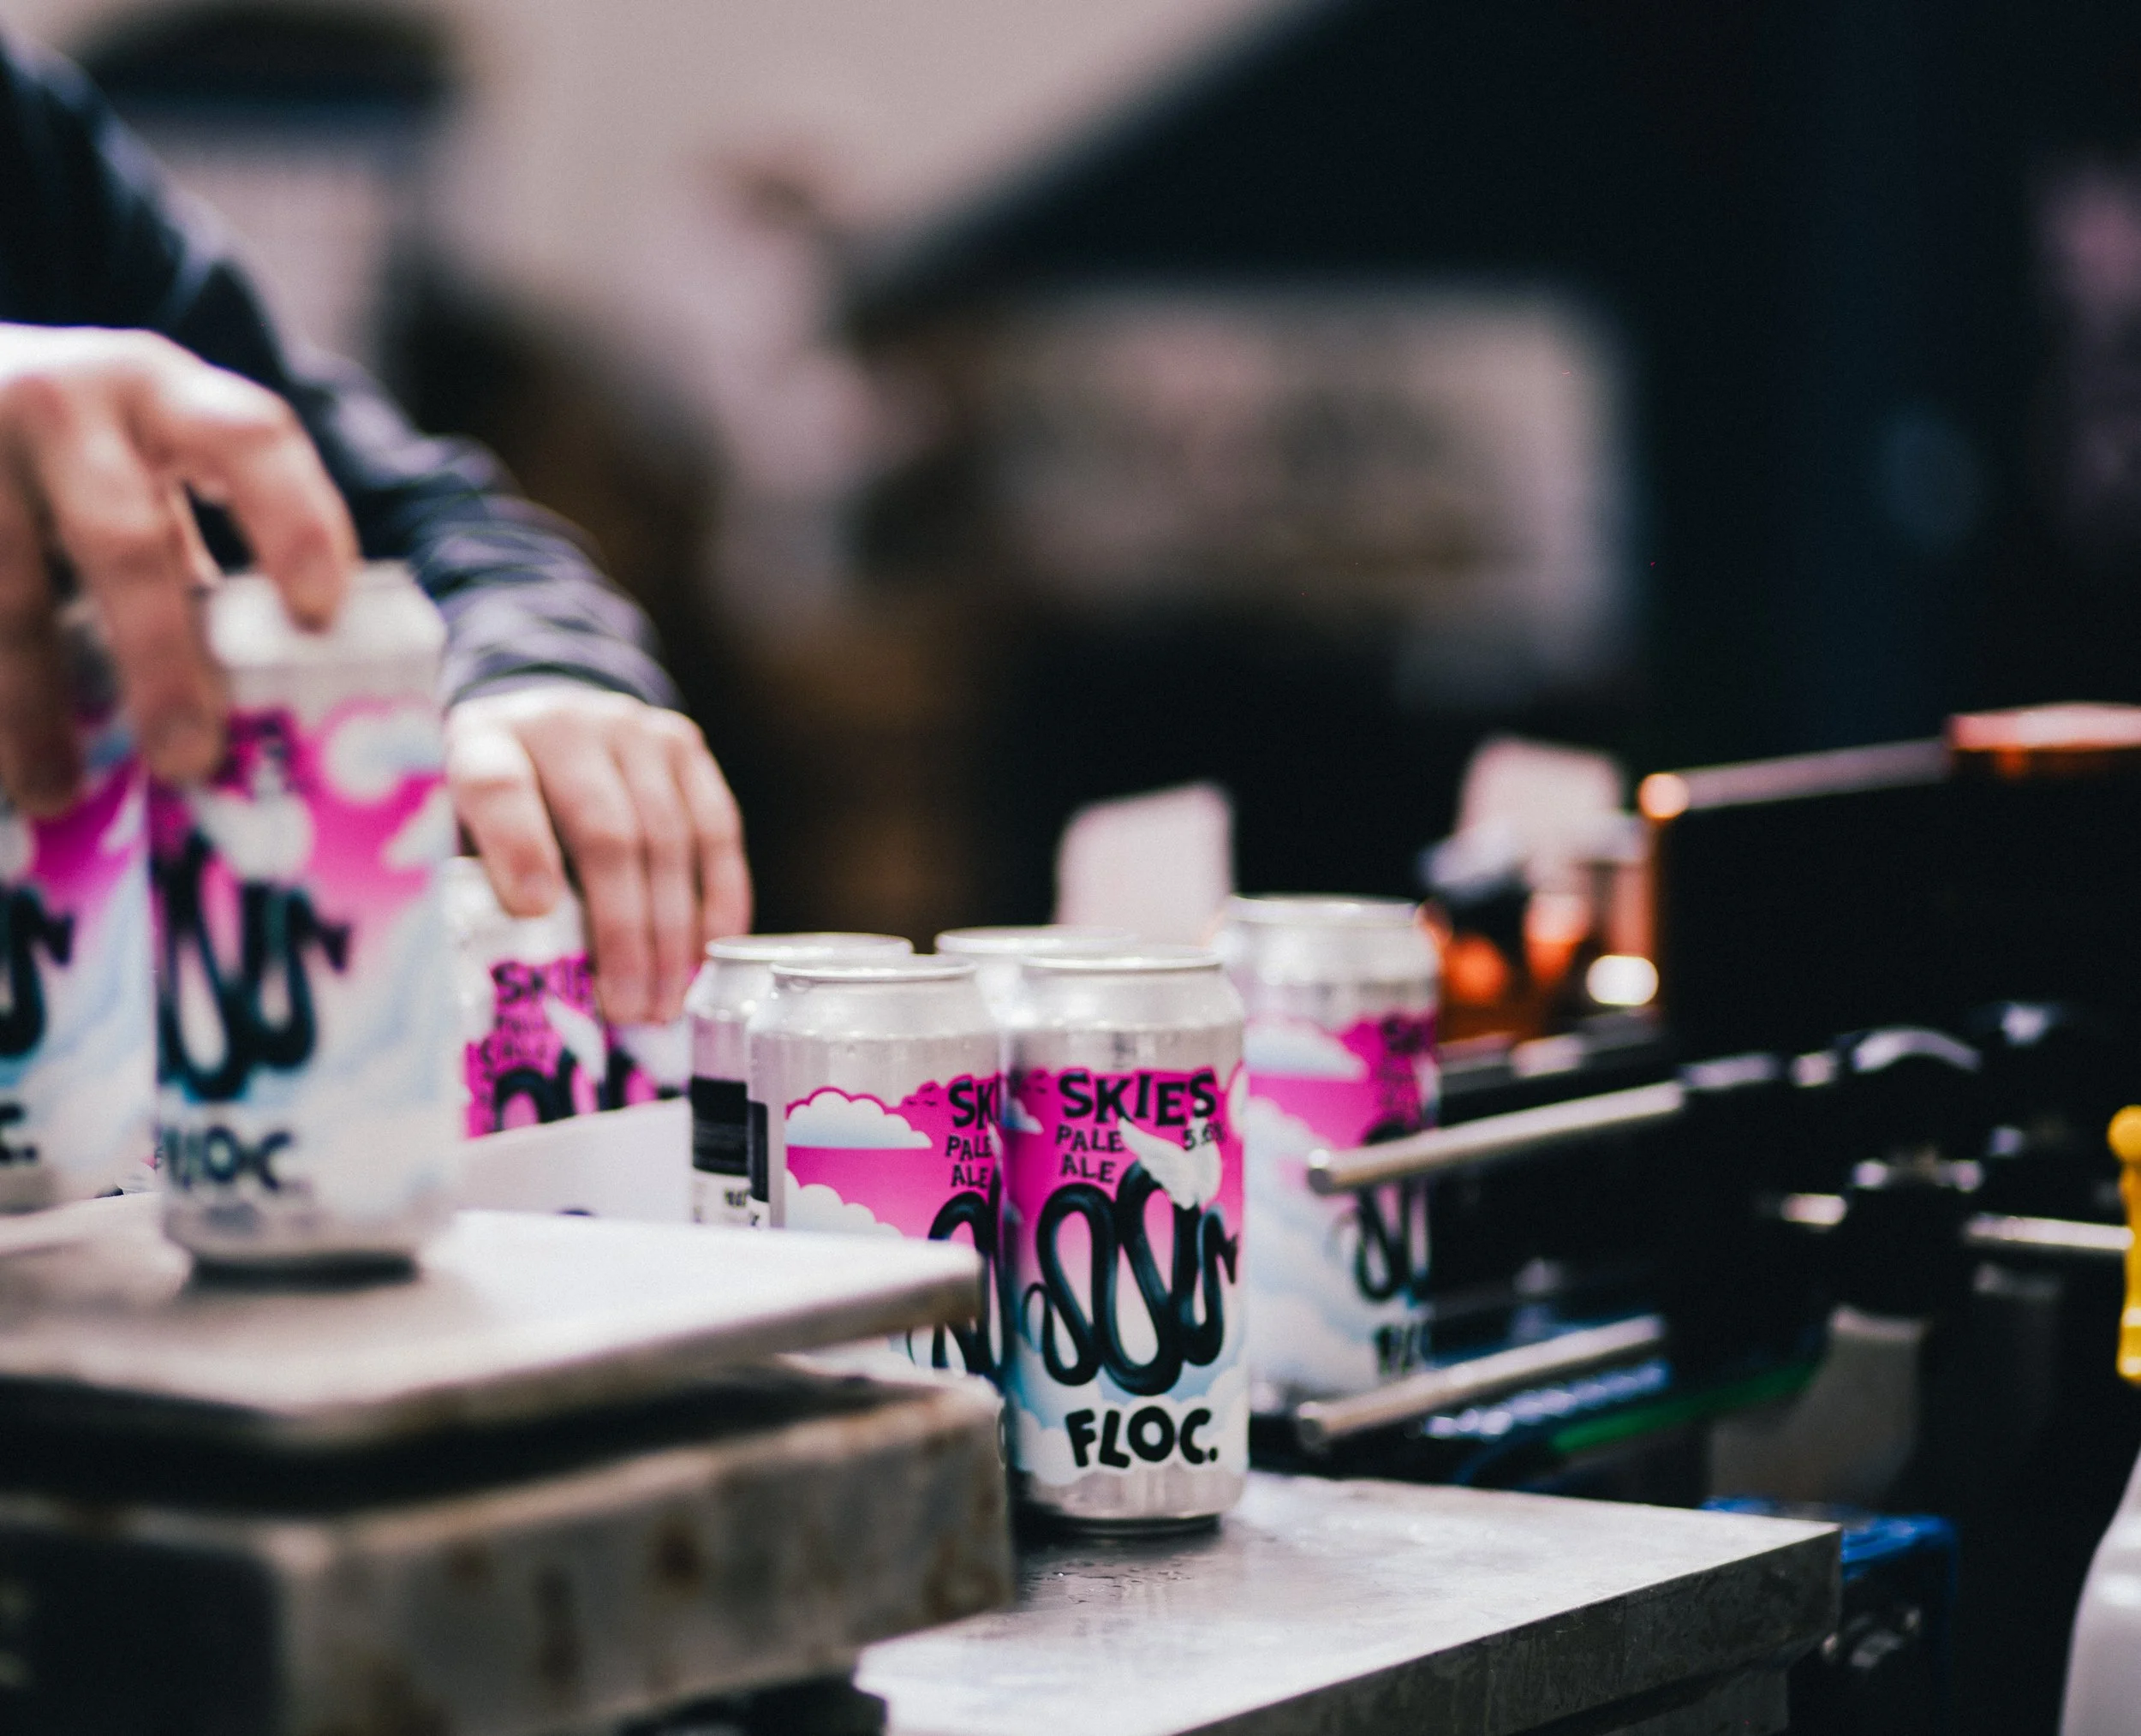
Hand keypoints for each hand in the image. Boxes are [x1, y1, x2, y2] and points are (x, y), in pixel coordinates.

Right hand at [0, 324, 355, 810]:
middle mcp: (67, 405)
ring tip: (54, 793)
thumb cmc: (75, 440)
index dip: (294, 524)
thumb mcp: (140, 455)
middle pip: (123, 542)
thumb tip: (272, 690)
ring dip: (29, 705)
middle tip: (187, 760)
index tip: (320, 615)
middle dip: (158, 658)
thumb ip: (190, 546)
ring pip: (7, 594)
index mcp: (163, 394)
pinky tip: (0, 761)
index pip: (251, 442)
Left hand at [446, 686, 750, 1022]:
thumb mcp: (469, 835)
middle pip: (604, 831)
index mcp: (486, 743)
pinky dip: (718, 899)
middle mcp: (565, 725)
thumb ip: (488, 892)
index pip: (501, 788)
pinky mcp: (684, 746)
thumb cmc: (504, 807)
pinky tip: (707, 954)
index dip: (521, 851)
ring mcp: (634, 730)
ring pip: (667, 838)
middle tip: (629, 1008)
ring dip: (672, 932)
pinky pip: (716, 830)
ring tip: (666, 1002)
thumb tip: (532, 989)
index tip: (535, 915)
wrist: (548, 717)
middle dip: (621, 932)